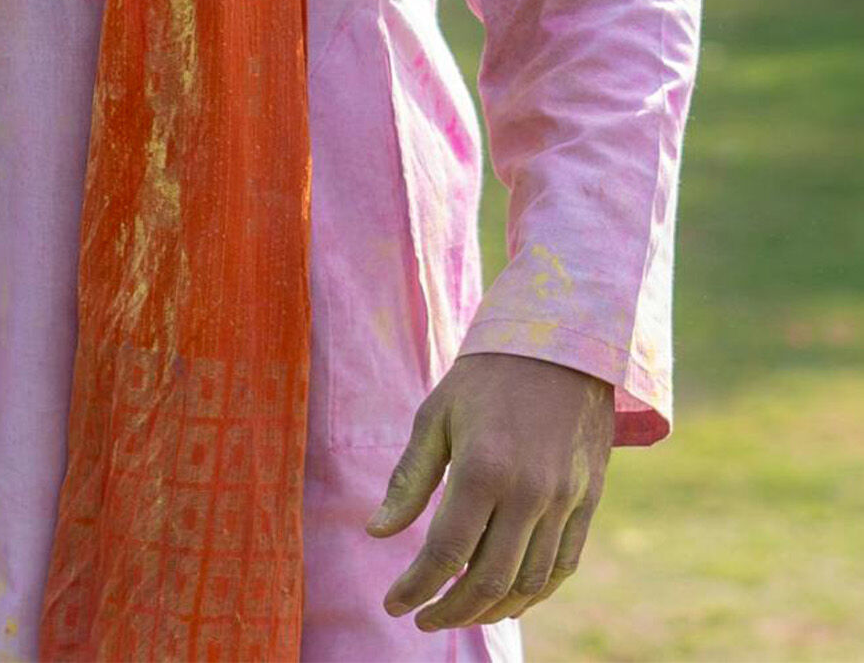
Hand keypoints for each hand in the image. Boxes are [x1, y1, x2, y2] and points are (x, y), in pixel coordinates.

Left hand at [370, 351, 614, 630]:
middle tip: (422, 620)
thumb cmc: (485, 378)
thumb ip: (409, 480)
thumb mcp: (435, 416)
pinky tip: (506, 600)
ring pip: (529, 583)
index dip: (416, 587)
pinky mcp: (589, 504)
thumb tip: (377, 534)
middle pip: (489, 580)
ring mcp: (565, 503)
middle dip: (451, 610)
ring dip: (492, 610)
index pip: (445, 551)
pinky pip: (562, 567)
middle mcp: (529, 494)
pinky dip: (533, 594)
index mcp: (483, 469)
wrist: (563, 347)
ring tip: (457, 613)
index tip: (393, 605)